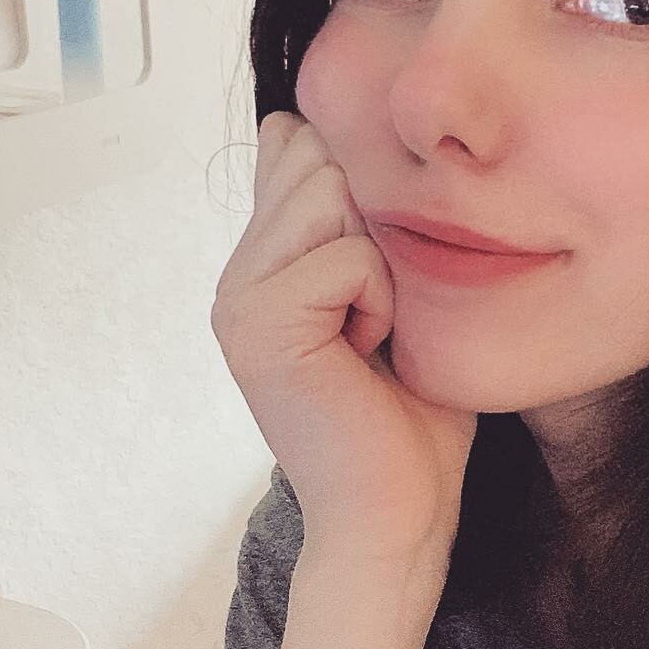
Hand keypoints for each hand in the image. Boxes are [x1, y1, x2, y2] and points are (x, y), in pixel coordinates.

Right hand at [210, 111, 478, 566]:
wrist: (398, 513)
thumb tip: (323, 135)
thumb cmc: (410, 415)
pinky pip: (347, 257)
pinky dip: (380, 301)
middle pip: (318, 161)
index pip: (297, 145)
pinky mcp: (258, 326)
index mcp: (262, 263)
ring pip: (330, 197)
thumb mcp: (389, 294)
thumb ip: (357, 223)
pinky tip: (368, 353)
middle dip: (373, 226)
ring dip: (379, 265)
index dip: (357, 189)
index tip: (374, 273)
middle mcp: (238, 276)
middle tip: (376, 313)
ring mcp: (238, 300)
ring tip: (373, 332)